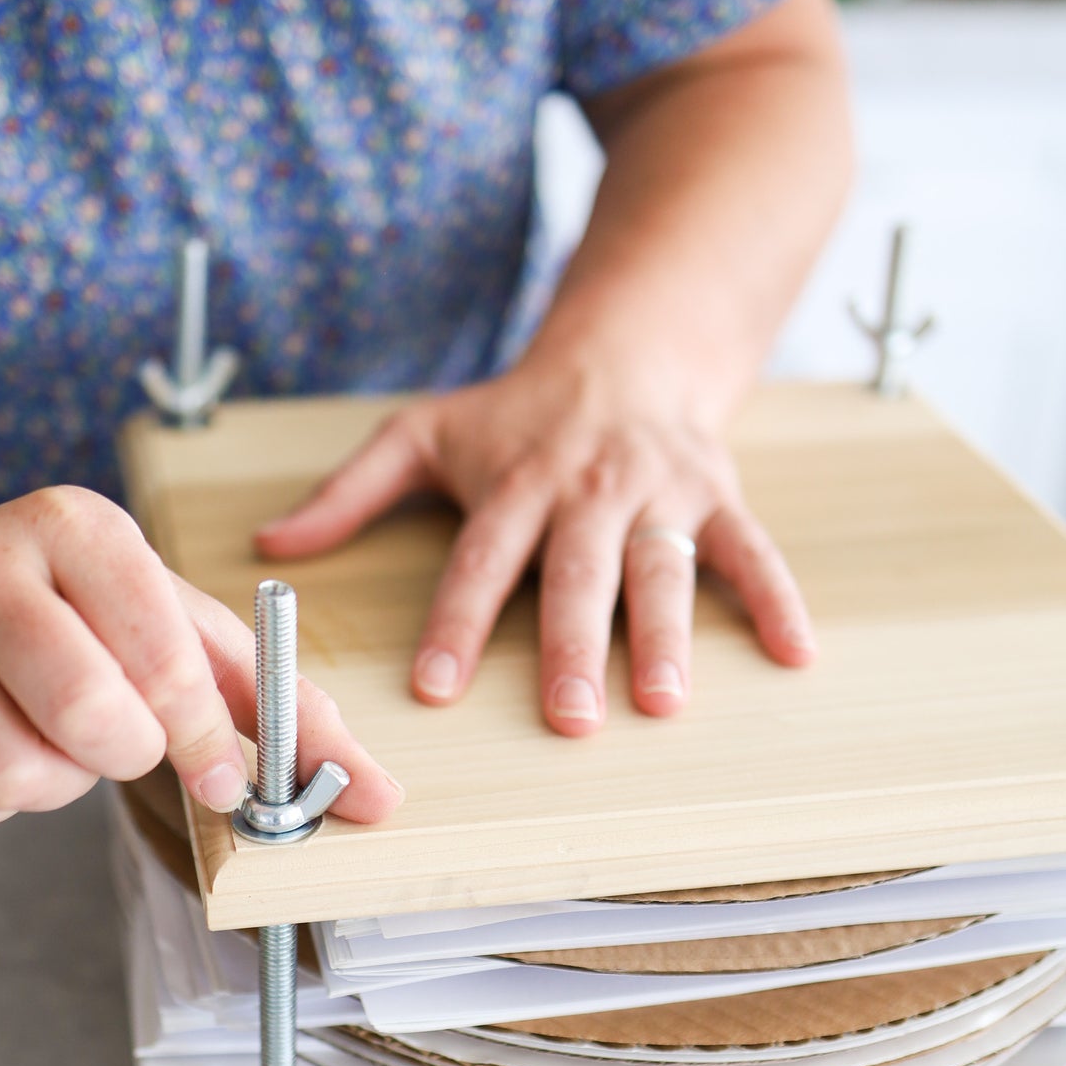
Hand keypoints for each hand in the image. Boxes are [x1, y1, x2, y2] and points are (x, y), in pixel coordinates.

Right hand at [0, 487, 401, 838]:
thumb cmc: (89, 619)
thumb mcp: (188, 632)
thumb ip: (287, 710)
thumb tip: (382, 797)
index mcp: (73, 523)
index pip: (159, 651)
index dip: (202, 733)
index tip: (223, 776)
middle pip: (84, 719)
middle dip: (125, 754)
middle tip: (122, 736)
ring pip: (12, 777)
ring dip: (58, 785)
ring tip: (54, 734)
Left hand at [256, 362, 813, 736]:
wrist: (627, 348)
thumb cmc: (515, 412)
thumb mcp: (421, 433)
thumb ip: (348, 493)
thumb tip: (268, 544)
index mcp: (513, 483)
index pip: (479, 562)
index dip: (457, 623)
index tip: (439, 687)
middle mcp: (587, 489)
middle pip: (577, 574)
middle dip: (571, 645)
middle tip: (567, 718)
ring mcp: (658, 493)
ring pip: (662, 568)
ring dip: (667, 635)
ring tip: (663, 701)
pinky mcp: (716, 497)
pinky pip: (753, 552)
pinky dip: (778, 600)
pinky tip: (796, 655)